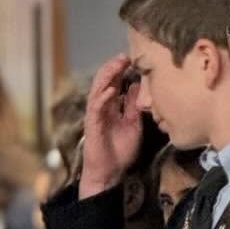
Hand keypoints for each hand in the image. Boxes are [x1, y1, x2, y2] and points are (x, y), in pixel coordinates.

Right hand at [79, 53, 143, 198]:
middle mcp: (102, 108)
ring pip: (98, 90)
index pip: (114, 83)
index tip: (132, 59)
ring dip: (107, 77)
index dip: (121, 71)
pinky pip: (96, 107)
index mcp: (111, 107)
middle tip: (124, 57)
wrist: (110, 171)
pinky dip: (103, 97)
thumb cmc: (121, 150)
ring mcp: (95, 115)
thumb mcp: (134, 123)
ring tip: (117, 65)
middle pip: (104, 82)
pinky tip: (111, 89)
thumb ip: (134, 106)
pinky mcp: (92, 124)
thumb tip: (137, 87)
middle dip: (113, 68)